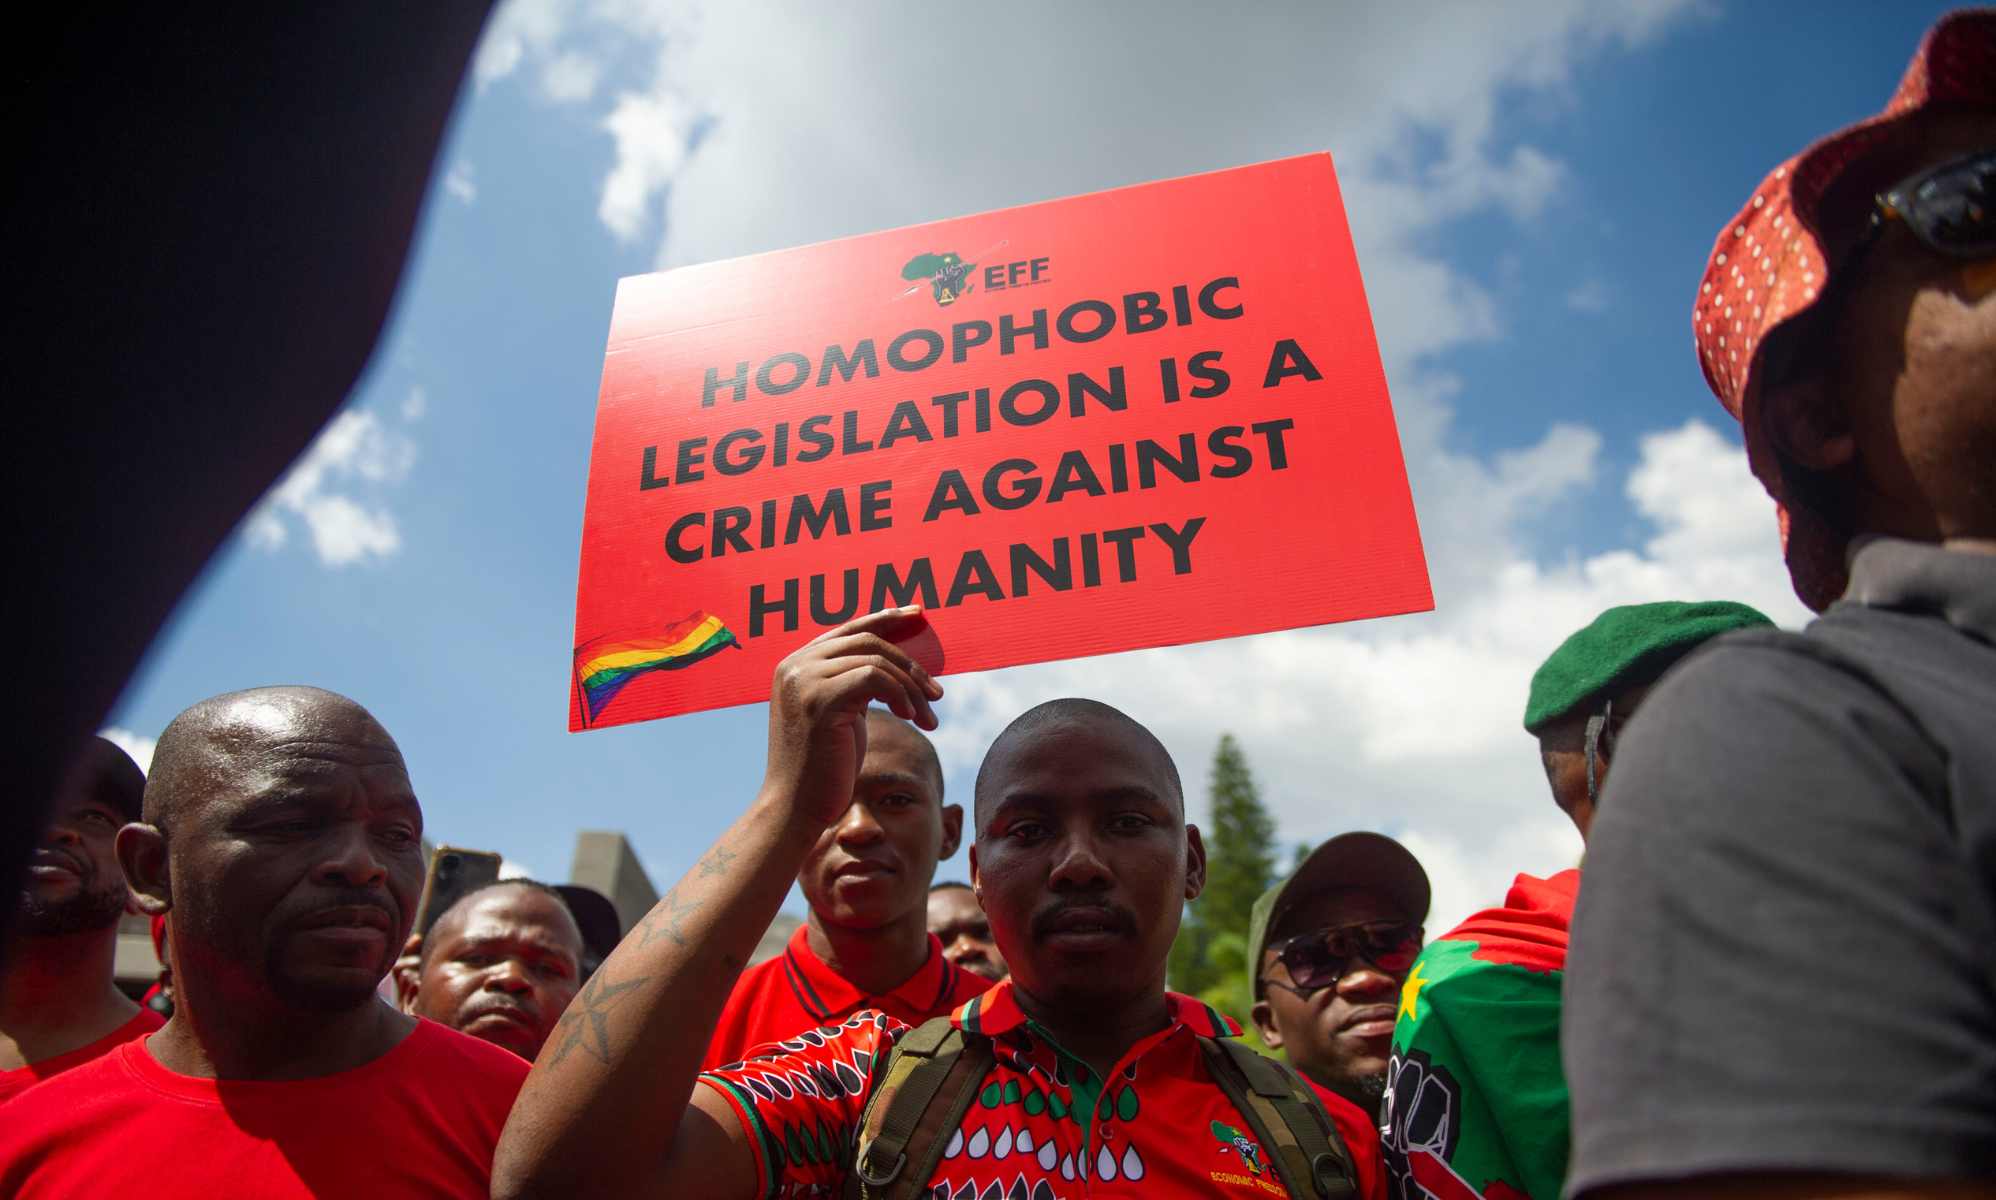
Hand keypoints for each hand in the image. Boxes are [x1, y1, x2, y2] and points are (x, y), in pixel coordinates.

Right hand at [763, 606, 941, 826]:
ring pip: (876, 659)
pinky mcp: (819, 699)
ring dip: (912, 687)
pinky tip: (911, 717)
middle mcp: (795, 664)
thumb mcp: (842, 714)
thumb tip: (896, 663)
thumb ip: (856, 682)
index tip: (918, 614)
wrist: (795, 809)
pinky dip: (901, 694)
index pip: (849, 629)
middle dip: (910, 664)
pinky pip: (874, 677)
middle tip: (937, 693)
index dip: (886, 618)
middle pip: (868, 640)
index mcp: (796, 664)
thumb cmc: (823, 768)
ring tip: (928, 717)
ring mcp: (804, 679)